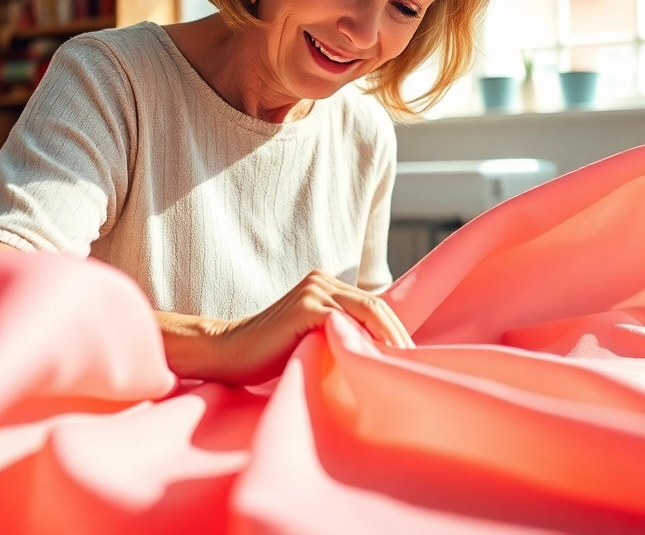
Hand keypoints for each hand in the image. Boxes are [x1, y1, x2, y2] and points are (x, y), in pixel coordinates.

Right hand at [209, 270, 413, 384]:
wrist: (230, 355)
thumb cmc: (272, 354)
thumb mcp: (314, 338)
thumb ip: (340, 333)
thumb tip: (379, 355)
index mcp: (325, 285)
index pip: (373, 305)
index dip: (394, 330)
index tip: (409, 357)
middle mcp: (321, 281)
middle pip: (375, 305)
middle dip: (398, 334)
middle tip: (413, 363)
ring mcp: (313, 291)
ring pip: (366, 310)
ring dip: (388, 338)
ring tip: (401, 365)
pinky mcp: (305, 307)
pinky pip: (345, 321)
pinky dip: (364, 340)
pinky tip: (374, 360)